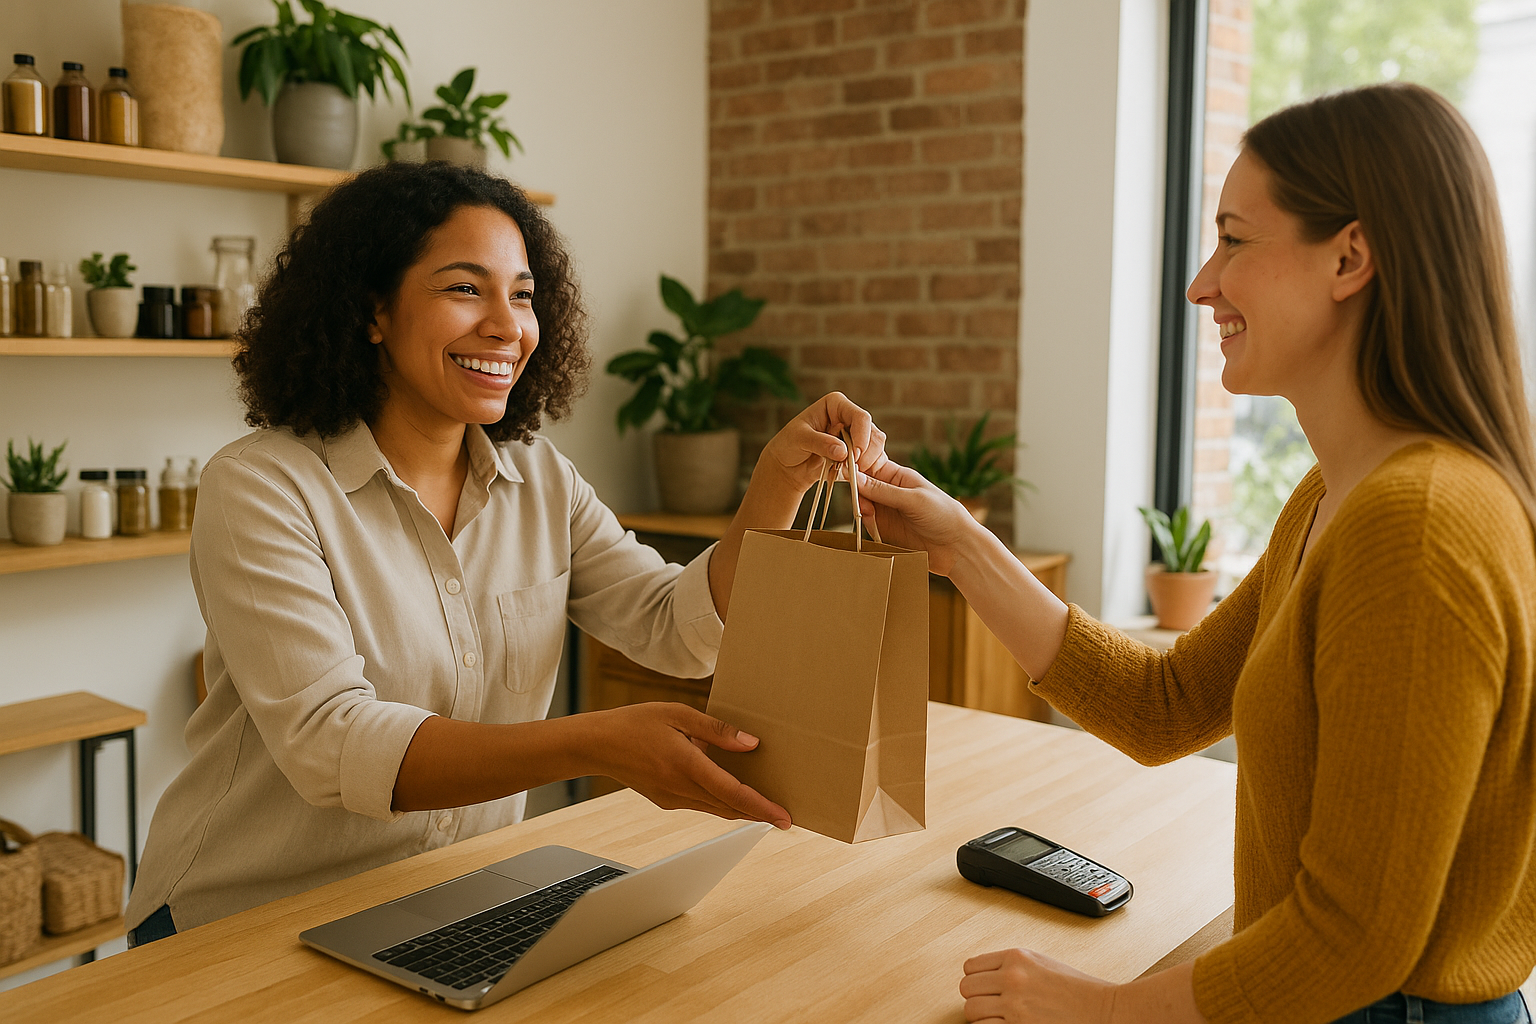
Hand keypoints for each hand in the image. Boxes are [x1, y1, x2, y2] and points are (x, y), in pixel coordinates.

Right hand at [583, 702, 790, 829]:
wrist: (596, 745)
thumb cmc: (635, 723)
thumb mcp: (677, 714)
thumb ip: (716, 730)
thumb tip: (751, 743)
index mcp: (686, 765)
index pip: (733, 793)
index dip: (762, 808)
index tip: (784, 818)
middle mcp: (681, 788)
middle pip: (730, 808)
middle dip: (759, 814)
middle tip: (786, 817)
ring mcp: (672, 798)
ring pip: (716, 809)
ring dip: (742, 810)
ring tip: (767, 808)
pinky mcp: (666, 801)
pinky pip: (701, 805)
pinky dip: (722, 803)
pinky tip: (732, 793)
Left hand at [755, 391, 889, 497]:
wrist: (788, 465)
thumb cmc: (789, 444)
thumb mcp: (799, 439)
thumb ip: (820, 443)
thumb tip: (842, 451)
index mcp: (836, 405)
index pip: (860, 416)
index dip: (862, 436)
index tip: (854, 455)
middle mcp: (849, 418)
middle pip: (874, 433)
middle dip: (865, 453)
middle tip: (851, 467)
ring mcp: (856, 436)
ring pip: (876, 449)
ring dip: (865, 463)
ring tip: (845, 471)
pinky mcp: (858, 454)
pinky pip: (871, 462)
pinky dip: (865, 471)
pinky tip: (851, 476)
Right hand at [853, 460, 977, 574]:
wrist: (957, 547)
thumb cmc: (943, 515)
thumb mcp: (913, 499)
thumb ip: (883, 491)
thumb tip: (854, 476)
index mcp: (898, 476)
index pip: (869, 465)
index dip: (856, 467)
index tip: (845, 472)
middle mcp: (889, 491)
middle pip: (861, 485)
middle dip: (857, 491)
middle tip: (863, 503)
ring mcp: (886, 511)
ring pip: (861, 504)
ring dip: (860, 508)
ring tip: (869, 516)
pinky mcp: (884, 530)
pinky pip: (866, 523)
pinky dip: (864, 524)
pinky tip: (872, 527)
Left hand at [961, 948, 1115, 1023]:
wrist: (1105, 1010)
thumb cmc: (1080, 990)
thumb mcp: (1043, 964)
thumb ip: (1013, 967)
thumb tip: (987, 977)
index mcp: (1017, 958)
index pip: (971, 967)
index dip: (977, 980)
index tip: (984, 988)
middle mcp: (1012, 978)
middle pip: (967, 989)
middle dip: (977, 998)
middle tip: (991, 1005)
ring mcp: (1014, 1005)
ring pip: (971, 1011)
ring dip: (981, 1017)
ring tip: (998, 1018)